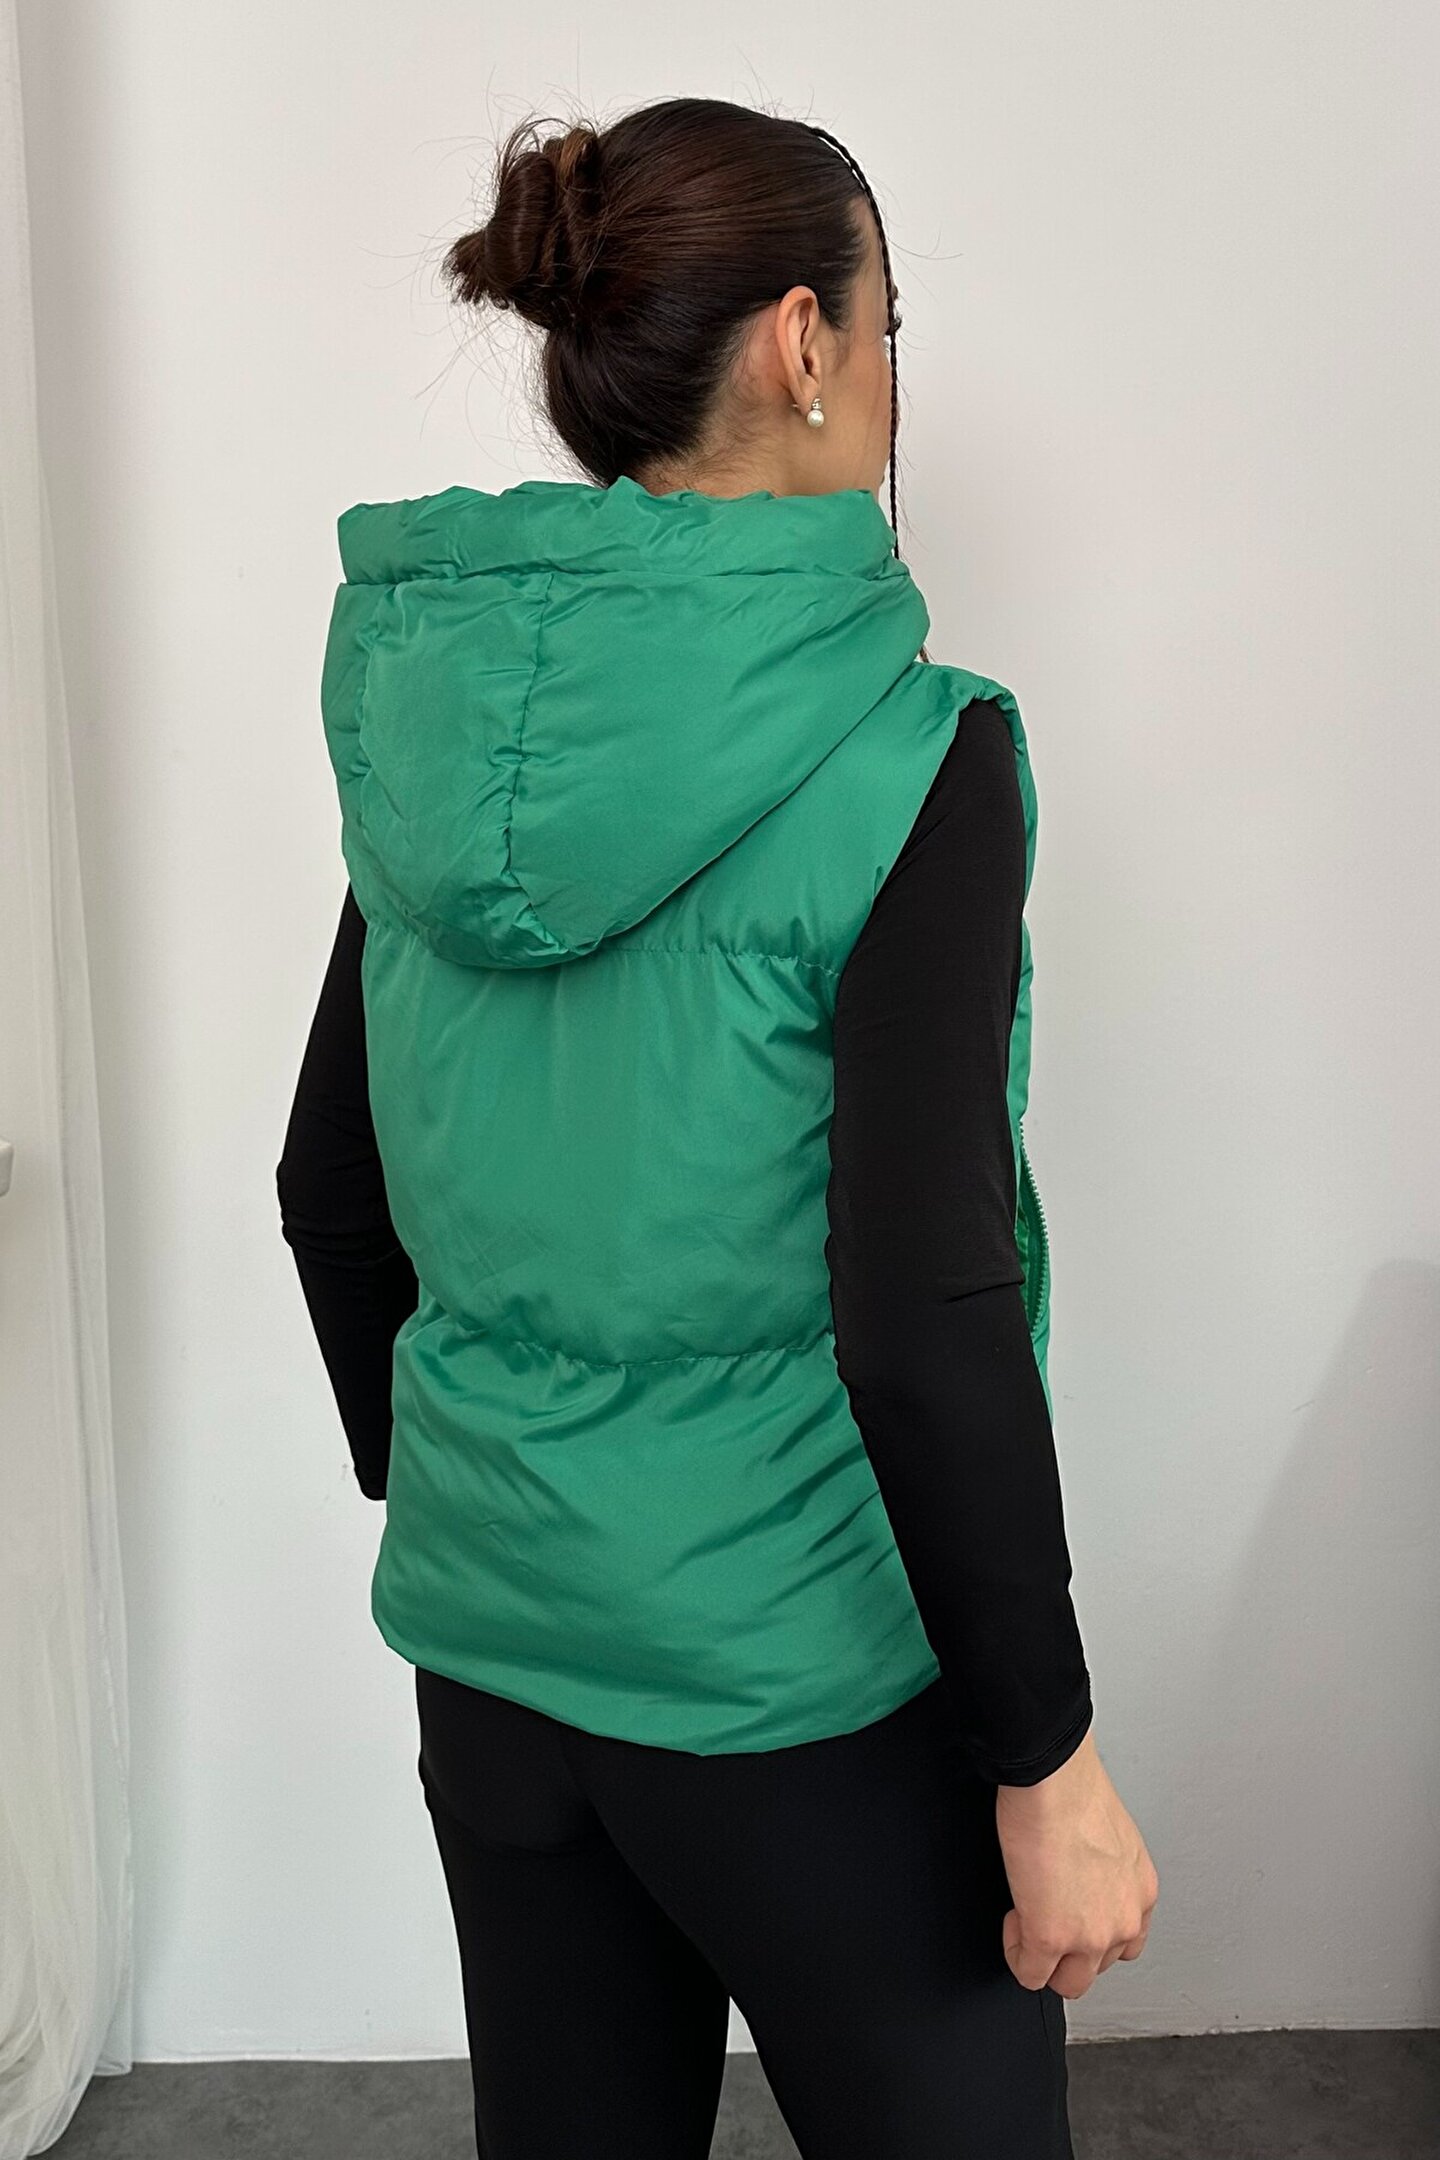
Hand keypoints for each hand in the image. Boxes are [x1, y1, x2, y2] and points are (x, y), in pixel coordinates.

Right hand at [994, 1730, 1157, 1999]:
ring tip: (1027, 1918)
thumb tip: (1082, 1874)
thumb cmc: (1074, 1788)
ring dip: (1045, 1959)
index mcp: (1141, 1891)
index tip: (1072, 1912)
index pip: (1125, 1940)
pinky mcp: (1050, 1938)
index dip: (1091, 1930)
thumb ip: (1105, 1869)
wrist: (1054, 1780)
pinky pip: (1029, 1974)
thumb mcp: (1110, 1836)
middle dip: (1069, 1949)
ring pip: (1068, 1982)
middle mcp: (1125, 1919)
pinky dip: (1016, 1953)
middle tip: (1045, 1914)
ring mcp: (1089, 1936)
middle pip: (1097, 1966)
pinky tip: (1013, 1920)